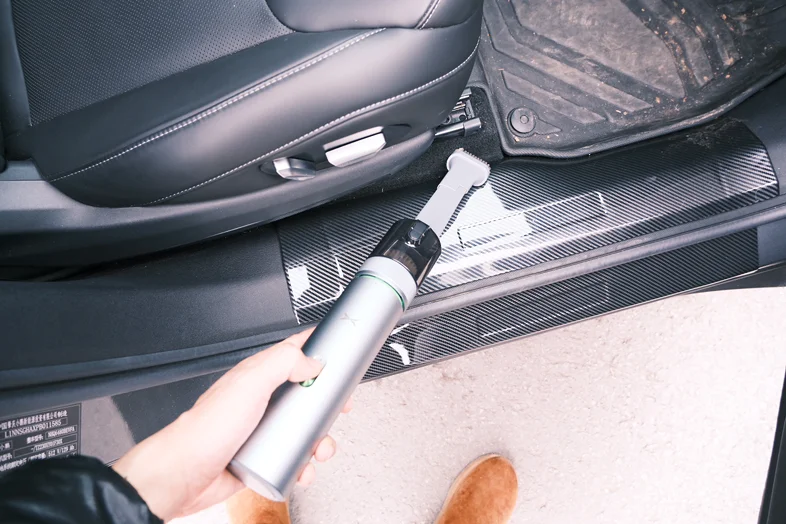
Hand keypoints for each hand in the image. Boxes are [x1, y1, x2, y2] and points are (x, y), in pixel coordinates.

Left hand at [112, 329, 351, 520]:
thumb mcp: (249, 383)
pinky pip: (292, 457)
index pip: (293, 352)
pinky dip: (304, 464)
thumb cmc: (204, 429)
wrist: (181, 476)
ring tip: (320, 448)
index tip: (340, 356)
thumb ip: (282, 363)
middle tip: (337, 410)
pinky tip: (303, 468)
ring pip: (303, 429)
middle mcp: (261, 400)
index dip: (318, 351)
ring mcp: (262, 429)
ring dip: (319, 440)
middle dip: (326, 404)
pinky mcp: (262, 456)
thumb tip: (312, 362)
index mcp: (257, 375)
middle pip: (306, 394)